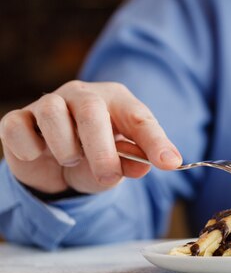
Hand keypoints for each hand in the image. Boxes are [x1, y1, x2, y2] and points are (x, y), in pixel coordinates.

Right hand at [0, 81, 181, 194]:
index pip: (140, 118)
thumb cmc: (97, 157)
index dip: (155, 142)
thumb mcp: (121, 163)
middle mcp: (83, 95)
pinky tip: (40, 154)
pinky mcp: (18, 120)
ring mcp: (48, 103)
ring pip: (52, 114)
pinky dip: (31, 148)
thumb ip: (134, 162)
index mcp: (117, 101)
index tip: (170, 163)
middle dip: (102, 150)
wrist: (57, 166)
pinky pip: (19, 128)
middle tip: (108, 177)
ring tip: (72, 160)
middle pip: (92, 112)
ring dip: (66, 148)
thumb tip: (142, 167)